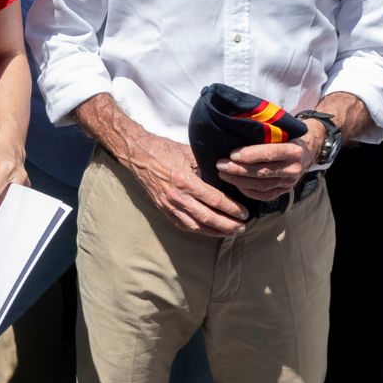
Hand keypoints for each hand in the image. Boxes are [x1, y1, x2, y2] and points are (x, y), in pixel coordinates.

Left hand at [0, 140, 28, 212]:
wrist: (9, 148)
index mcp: (7, 167)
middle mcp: (19, 173)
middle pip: (9, 194)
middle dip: (1, 203)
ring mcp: (25, 179)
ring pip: (15, 196)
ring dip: (6, 201)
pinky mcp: (27, 183)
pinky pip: (18, 195)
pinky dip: (10, 198)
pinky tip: (5, 199)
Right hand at [124, 134, 245, 236]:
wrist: (137, 154)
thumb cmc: (163, 150)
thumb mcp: (189, 152)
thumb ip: (207, 165)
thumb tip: (228, 172)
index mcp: (185, 181)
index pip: (215, 200)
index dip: (232, 209)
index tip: (245, 213)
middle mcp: (177, 197)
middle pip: (208, 218)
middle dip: (228, 224)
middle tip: (243, 226)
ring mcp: (168, 205)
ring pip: (196, 226)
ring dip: (216, 231)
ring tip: (231, 232)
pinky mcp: (163, 209)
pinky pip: (183, 225)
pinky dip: (199, 230)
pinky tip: (210, 230)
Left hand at [216, 128, 318, 200]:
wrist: (305, 151)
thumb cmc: (284, 136)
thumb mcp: (279, 130)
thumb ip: (264, 131)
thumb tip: (237, 125)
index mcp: (293, 150)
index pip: (269, 153)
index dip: (249, 155)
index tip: (231, 154)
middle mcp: (293, 168)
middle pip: (262, 171)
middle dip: (238, 169)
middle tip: (220, 165)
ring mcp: (289, 182)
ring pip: (261, 185)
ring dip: (239, 181)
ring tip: (223, 174)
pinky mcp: (285, 190)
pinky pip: (264, 195)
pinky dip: (248, 191)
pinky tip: (236, 184)